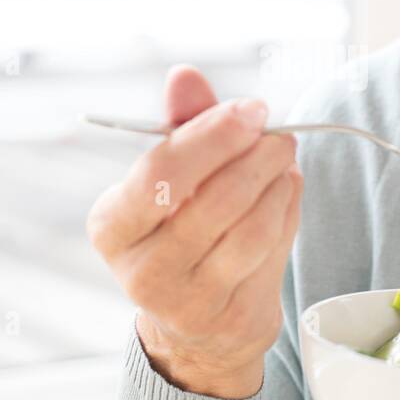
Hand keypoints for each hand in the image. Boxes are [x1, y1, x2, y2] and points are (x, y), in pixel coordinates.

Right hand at [86, 65, 302, 398]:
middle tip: (280, 134)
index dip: (212, 135)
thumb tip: (185, 75)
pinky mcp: (231, 319)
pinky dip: (287, 213)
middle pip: (213, 200)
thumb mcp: (173, 177)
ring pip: (249, 228)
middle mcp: (142, 271)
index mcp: (112, 225)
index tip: (252, 109)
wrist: (198, 324)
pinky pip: (271, 252)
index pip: (161, 170)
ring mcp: (188, 302)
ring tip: (284, 161)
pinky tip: (285, 193)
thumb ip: (182, 125)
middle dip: (256, 157)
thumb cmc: (181, 230)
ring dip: (277, 184)